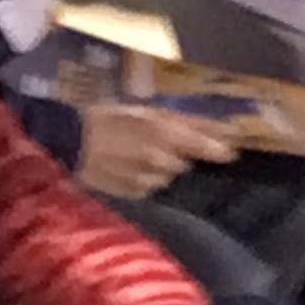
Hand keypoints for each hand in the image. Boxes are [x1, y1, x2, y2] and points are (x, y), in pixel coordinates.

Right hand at [78, 105, 235, 200]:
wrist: (71, 141)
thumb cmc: (105, 116)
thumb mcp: (143, 111)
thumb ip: (177, 121)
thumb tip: (211, 130)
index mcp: (165, 131)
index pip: (205, 142)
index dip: (220, 144)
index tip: (233, 147)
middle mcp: (162, 158)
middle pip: (186, 160)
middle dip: (181, 153)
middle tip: (162, 143)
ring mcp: (149, 179)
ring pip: (168, 175)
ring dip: (162, 167)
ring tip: (139, 153)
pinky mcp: (136, 193)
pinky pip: (150, 186)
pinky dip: (146, 178)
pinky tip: (129, 167)